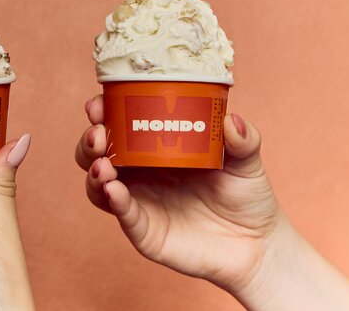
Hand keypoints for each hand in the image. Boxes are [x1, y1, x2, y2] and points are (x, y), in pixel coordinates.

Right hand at [74, 95, 279, 294]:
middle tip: (98, 133)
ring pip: (98, 184)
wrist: (258, 245)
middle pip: (97, 152)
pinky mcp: (145, 231)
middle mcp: (139, 172)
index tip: (100, 103)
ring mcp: (139, 201)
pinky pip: (123, 215)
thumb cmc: (246, 197)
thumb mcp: (246, 161)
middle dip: (90, 140)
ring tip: (103, 164)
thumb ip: (243, 140)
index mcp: (155, 147)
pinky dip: (115, 201)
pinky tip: (115, 189)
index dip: (103, 112)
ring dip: (93, 170)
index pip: (118, 124)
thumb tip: (231, 120)